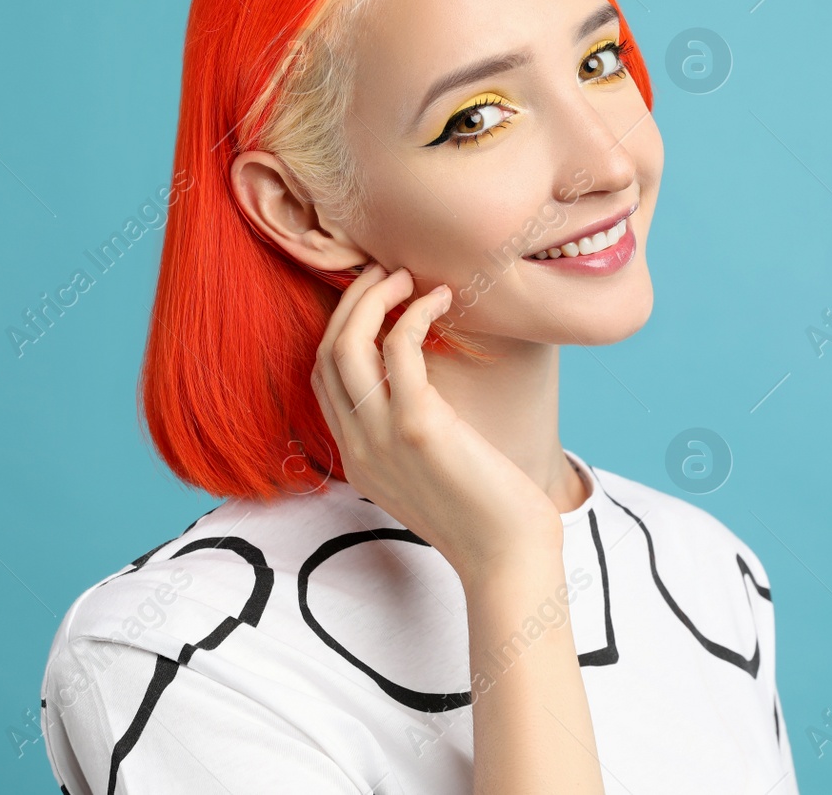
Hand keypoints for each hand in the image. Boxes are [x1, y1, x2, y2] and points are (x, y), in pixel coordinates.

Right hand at [309, 264, 562, 581]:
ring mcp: (380, 438)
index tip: (372, 301)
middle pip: (325, 354)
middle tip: (384, 273)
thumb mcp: (430, 476)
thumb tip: (423, 388)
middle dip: (350, 303)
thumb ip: (410, 438)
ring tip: (406, 276)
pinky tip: (441, 300)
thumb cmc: (487, 515)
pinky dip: (414, 313)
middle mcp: (357, 448)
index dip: (340, 329)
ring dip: (372, 298)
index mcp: (356, 460)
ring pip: (346, 344)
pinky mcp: (417, 426)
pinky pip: (397, 348)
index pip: (322, 380)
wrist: (509, 558)